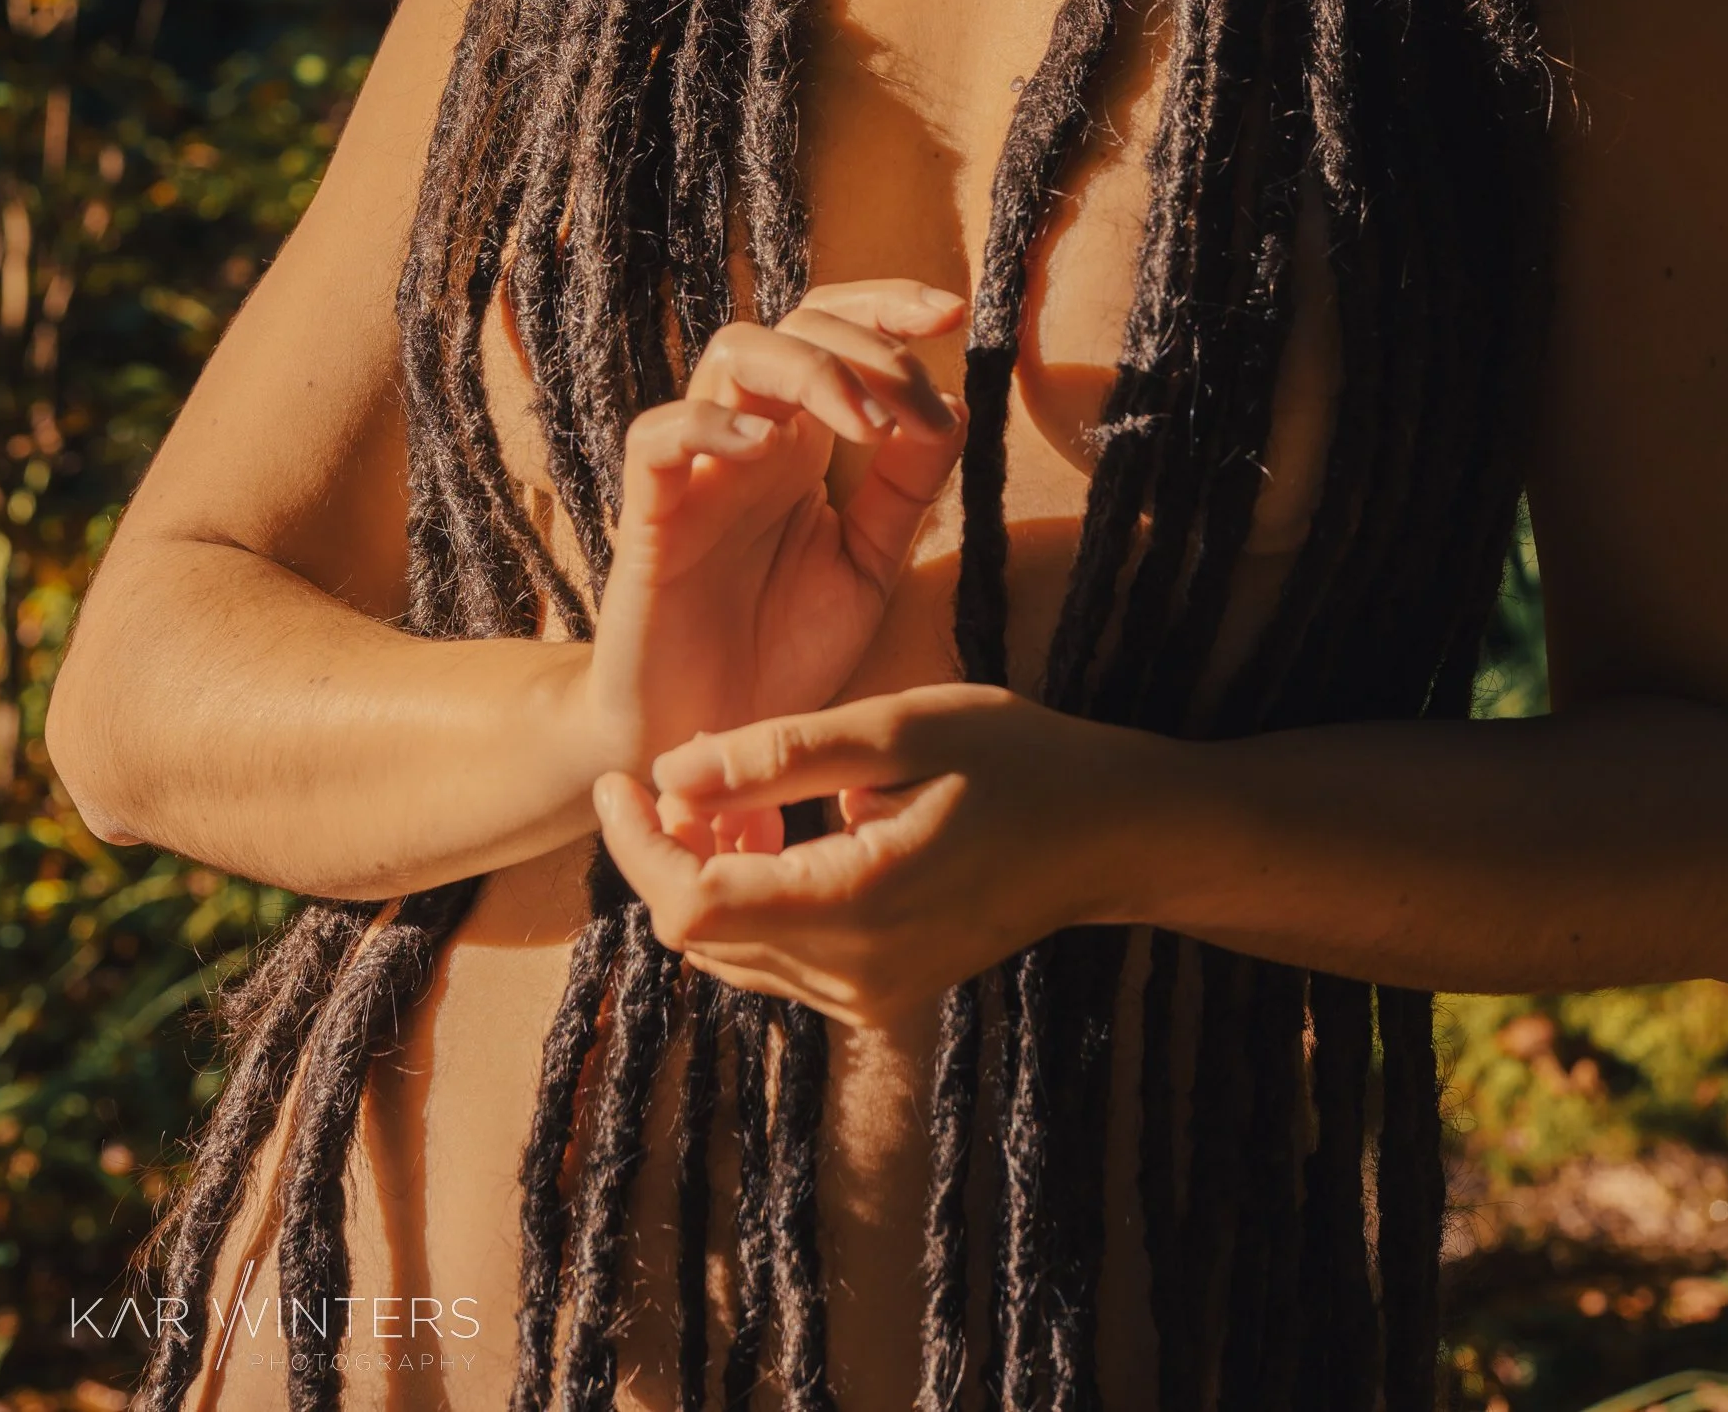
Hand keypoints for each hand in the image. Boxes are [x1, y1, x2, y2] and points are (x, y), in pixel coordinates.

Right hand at [586, 280, 966, 787]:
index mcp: (802, 444)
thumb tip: (953, 405)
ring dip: (809, 370)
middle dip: (867, 342)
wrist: (713, 750)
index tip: (955, 313)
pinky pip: (658, 437)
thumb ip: (905, 493)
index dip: (887, 305)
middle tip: (915, 402)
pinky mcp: (648, 517)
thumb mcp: (867, 569)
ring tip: (866, 425)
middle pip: (794, 327)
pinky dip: (710, 423)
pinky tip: (766, 445)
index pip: (834, 332)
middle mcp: (751, 440)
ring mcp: (698, 471)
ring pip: (731, 354)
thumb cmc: (781, 656)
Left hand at [593, 684, 1175, 1025]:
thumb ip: (778, 754)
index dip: (635, 844)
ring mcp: (869, 999)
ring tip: (729, 796)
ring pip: (733, 953)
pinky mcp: (880, 997)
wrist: (1110, 832)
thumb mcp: (897, 727)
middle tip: (674, 773)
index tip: (618, 777)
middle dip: (666, 855)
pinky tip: (776, 835)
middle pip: (702, 935)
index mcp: (855, 907)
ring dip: (706, 878)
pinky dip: (752, 900)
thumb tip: (667, 776)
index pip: (689, 905)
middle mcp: (854, 978)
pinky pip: (778, 959)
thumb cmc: (1016, 759)